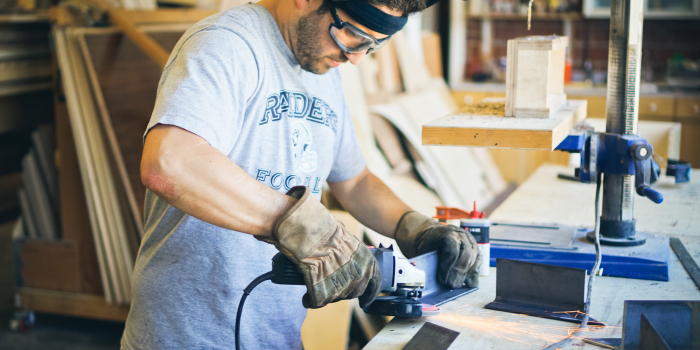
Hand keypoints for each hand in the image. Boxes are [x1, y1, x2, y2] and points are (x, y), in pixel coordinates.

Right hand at [259, 186, 381, 308]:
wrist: (305, 229)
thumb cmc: (322, 227)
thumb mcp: (345, 236)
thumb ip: (351, 251)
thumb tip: (347, 257)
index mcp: (366, 260)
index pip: (375, 282)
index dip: (370, 292)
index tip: (366, 299)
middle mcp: (357, 275)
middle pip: (354, 292)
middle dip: (345, 291)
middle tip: (333, 284)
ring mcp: (340, 285)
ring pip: (335, 298)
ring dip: (327, 295)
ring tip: (317, 286)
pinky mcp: (321, 292)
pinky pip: (317, 301)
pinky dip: (310, 300)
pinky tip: (306, 297)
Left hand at [394, 212, 480, 287]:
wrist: (433, 233)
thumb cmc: (427, 243)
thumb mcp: (424, 249)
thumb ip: (430, 262)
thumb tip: (433, 280)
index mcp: (448, 233)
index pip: (452, 252)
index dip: (447, 268)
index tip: (441, 280)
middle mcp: (462, 236)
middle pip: (466, 257)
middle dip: (457, 274)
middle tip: (449, 285)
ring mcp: (471, 241)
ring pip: (473, 260)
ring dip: (465, 275)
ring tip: (456, 285)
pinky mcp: (476, 248)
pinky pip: (478, 262)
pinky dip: (473, 273)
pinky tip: (467, 282)